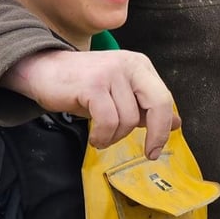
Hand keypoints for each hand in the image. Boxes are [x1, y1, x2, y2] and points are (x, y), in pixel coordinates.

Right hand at [1, 49, 179, 158]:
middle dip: (157, 133)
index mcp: (140, 66)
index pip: (164, 98)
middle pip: (159, 103)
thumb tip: (177, 124)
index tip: (156, 148)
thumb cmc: (82, 86)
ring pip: (129, 119)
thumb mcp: (119, 94)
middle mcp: (130, 65)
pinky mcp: (93, 84)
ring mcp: (111, 72)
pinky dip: (104, 136)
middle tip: (149, 153)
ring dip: (115, 137)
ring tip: (102, 137)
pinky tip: (96, 138)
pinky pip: (109, 121)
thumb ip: (145, 107)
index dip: (164, 127)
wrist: (42, 70)